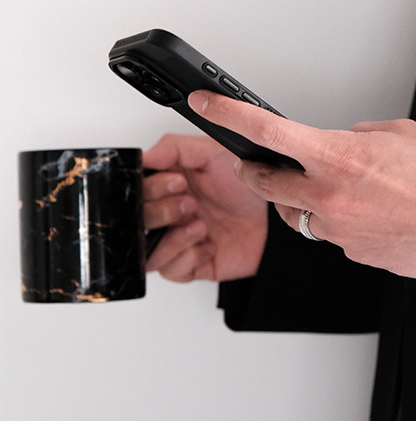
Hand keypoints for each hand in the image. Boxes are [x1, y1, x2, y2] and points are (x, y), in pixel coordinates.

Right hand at [142, 134, 267, 282]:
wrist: (276, 216)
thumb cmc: (247, 186)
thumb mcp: (212, 153)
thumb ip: (174, 148)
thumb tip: (144, 156)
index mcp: (166, 188)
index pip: (134, 193)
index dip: (150, 188)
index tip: (177, 181)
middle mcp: (169, 216)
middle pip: (135, 224)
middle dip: (160, 212)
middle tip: (189, 203)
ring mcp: (179, 242)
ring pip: (146, 253)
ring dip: (170, 239)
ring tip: (198, 225)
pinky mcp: (194, 265)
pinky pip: (172, 271)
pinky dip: (189, 257)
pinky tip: (208, 244)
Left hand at [186, 91, 415, 280]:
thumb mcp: (401, 134)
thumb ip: (360, 136)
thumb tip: (343, 142)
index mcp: (338, 158)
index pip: (266, 132)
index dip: (228, 115)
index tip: (207, 105)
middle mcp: (330, 197)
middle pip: (265, 185)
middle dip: (254, 173)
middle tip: (257, 167)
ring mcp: (339, 232)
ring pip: (298, 216)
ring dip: (301, 202)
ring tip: (337, 193)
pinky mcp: (353, 256)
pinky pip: (332, 237)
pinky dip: (339, 225)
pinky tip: (369, 217)